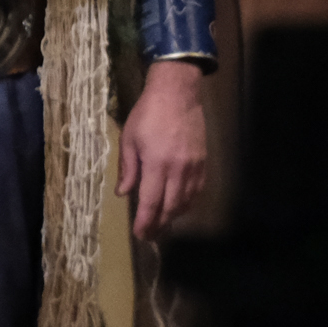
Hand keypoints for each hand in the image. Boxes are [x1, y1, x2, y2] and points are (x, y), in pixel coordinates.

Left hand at [116, 59, 207, 239]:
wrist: (177, 92)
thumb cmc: (148, 112)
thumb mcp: (129, 138)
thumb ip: (127, 168)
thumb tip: (123, 193)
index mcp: (157, 164)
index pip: (151, 203)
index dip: (145, 222)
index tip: (140, 234)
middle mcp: (178, 169)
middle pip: (170, 207)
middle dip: (159, 224)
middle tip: (148, 233)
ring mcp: (194, 166)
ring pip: (186, 201)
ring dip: (173, 215)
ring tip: (162, 222)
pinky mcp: (203, 161)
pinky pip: (198, 190)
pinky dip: (188, 202)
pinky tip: (179, 205)